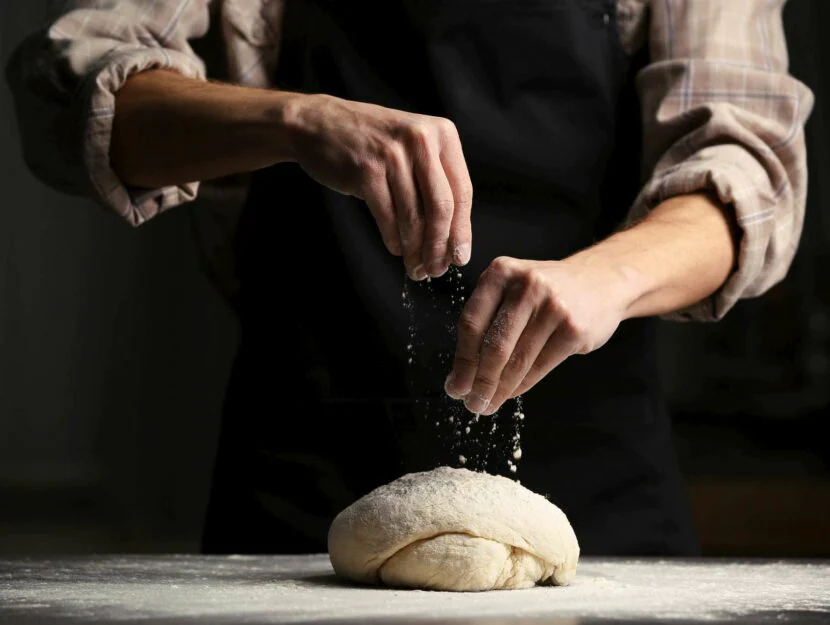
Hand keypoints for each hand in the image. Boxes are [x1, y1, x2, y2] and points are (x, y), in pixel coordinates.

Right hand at [285, 94, 472, 278]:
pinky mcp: (366, 170)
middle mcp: (421, 139)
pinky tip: (396, 249)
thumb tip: (453, 237)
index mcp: (442, 133)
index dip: (462, 231)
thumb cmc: (371, 142)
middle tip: (436, 269)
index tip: (459, 257)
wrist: (319, 124)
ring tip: (416, 268)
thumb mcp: (413, 147)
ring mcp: (392, 154)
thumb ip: (436, 180)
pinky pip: (387, 216)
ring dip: (415, 249)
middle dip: (439, 246)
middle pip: (441, 207)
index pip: (462, 191)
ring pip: (413, 216)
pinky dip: (393, 239)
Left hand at [444, 256, 636, 414]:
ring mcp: (553, 307)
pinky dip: (521, 386)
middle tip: (471, 404)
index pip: (471, 323)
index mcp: (501, 272)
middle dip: (479, 381)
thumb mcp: (512, 288)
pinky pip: (539, 366)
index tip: (454, 386)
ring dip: (499, 390)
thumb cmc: (545, 292)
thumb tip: (461, 373)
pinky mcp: (573, 330)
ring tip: (487, 405)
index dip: (461, 360)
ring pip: (517, 361)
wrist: (602, 281)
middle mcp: (526, 285)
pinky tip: (510, 394)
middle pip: (494, 345)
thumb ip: (487, 319)